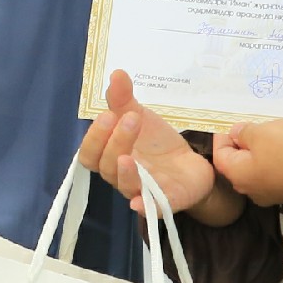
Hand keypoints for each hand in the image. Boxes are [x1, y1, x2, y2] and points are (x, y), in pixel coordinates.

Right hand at [78, 70, 243, 226]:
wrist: (192, 165)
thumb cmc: (157, 144)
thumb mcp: (140, 116)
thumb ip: (123, 99)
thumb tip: (116, 73)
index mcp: (111, 156)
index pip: (90, 154)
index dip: (95, 137)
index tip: (109, 115)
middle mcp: (122, 176)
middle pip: (106, 166)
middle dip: (116, 142)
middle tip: (131, 119)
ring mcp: (143, 191)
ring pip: (125, 187)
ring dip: (125, 171)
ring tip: (128, 156)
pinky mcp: (167, 202)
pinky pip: (152, 209)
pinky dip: (144, 206)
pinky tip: (138, 202)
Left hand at [213, 118, 282, 206]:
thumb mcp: (262, 132)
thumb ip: (244, 132)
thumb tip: (235, 134)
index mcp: (238, 176)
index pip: (219, 156)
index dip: (222, 137)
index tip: (231, 123)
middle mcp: (250, 190)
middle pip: (237, 164)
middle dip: (241, 145)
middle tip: (251, 127)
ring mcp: (270, 194)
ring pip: (256, 169)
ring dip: (259, 152)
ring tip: (269, 135)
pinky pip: (273, 173)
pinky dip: (273, 160)